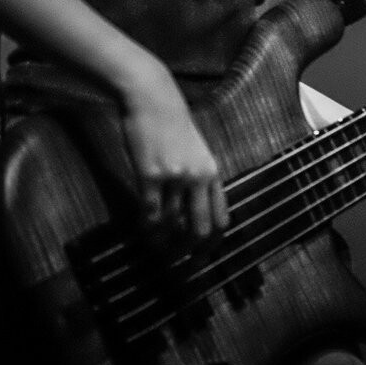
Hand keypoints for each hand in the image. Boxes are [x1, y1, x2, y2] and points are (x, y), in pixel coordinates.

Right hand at [119, 60, 228, 245]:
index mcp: (212, 172)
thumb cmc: (173, 122)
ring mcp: (175, 177)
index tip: (203, 257)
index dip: (213, 244)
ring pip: (173, 224)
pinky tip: (144, 232)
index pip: (221, 218)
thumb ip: (201, 177)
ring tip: (159, 252)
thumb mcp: (197, 149)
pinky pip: (151, 213)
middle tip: (183, 267)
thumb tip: (197, 209)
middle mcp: (198, 177)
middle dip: (192, 253)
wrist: (153, 97)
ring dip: (165, 244)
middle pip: (200, 228)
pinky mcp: (150, 175)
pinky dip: (148, 228)